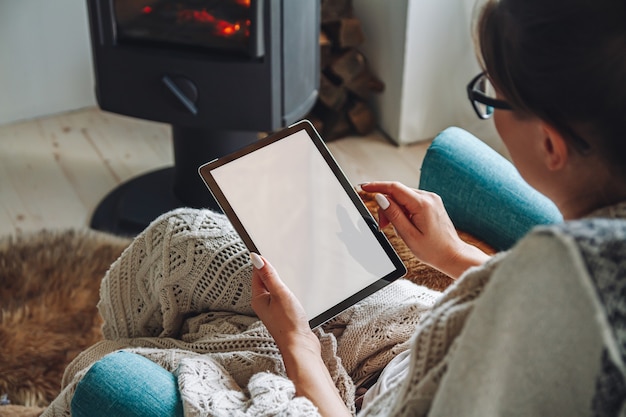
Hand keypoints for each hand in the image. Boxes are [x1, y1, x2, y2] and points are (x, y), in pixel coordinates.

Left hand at [250, 253, 318, 353]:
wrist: (300, 346)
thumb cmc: (289, 323)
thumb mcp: (279, 293)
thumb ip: (269, 275)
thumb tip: (256, 258)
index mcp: (258, 298)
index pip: (256, 274)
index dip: (262, 262)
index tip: (267, 249)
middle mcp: (264, 304)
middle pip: (265, 281)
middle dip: (272, 270)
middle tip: (280, 259)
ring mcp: (274, 310)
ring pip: (275, 290)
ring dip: (281, 281)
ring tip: (288, 273)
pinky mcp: (284, 315)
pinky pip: (283, 298)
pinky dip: (288, 292)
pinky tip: (295, 291)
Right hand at [361, 181, 489, 277]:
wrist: (453, 255)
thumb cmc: (433, 250)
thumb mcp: (408, 235)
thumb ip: (394, 215)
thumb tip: (381, 198)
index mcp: (423, 204)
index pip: (394, 188)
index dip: (377, 186)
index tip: (363, 187)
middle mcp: (428, 197)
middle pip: (397, 193)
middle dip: (386, 207)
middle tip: (383, 226)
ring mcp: (431, 199)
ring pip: (403, 197)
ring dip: (394, 210)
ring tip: (397, 229)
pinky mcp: (431, 203)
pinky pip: (410, 201)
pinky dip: (403, 211)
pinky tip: (404, 224)